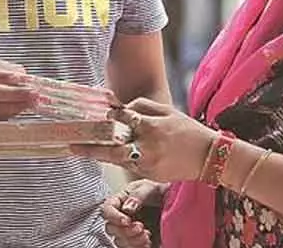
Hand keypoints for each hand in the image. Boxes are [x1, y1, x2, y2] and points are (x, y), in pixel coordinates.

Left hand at [71, 98, 215, 182]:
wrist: (210, 157)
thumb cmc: (187, 130)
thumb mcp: (167, 110)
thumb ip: (141, 106)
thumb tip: (119, 107)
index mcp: (152, 127)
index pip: (122, 120)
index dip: (108, 117)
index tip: (96, 115)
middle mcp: (148, 147)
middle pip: (113, 149)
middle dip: (91, 148)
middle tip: (71, 146)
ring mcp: (149, 164)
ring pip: (118, 160)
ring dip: (100, 155)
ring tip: (80, 150)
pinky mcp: (151, 176)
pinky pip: (130, 167)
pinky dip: (120, 160)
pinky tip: (109, 154)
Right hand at [102, 179, 167, 247]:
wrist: (174, 203)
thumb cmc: (160, 192)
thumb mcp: (150, 188)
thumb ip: (138, 195)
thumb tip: (126, 208)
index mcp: (120, 201)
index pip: (107, 209)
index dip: (113, 216)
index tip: (126, 220)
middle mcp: (121, 216)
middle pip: (110, 228)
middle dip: (125, 231)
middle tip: (140, 227)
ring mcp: (128, 230)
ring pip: (119, 241)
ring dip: (132, 241)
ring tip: (147, 235)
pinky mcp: (136, 241)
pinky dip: (138, 247)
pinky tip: (148, 242)